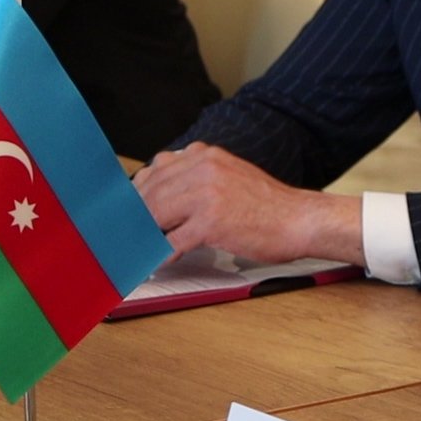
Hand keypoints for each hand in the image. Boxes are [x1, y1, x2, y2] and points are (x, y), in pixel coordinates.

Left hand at [132, 142, 364, 265]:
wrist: (301, 219)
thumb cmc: (266, 206)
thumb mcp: (228, 177)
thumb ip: (194, 179)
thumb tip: (154, 195)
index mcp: (204, 155)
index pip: (153, 173)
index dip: (134, 197)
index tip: (122, 215)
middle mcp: (203, 168)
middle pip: (148, 195)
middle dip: (131, 221)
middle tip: (119, 240)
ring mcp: (207, 193)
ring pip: (153, 217)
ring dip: (140, 239)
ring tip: (131, 253)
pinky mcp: (211, 221)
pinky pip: (171, 242)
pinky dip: (158, 257)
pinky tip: (156, 264)